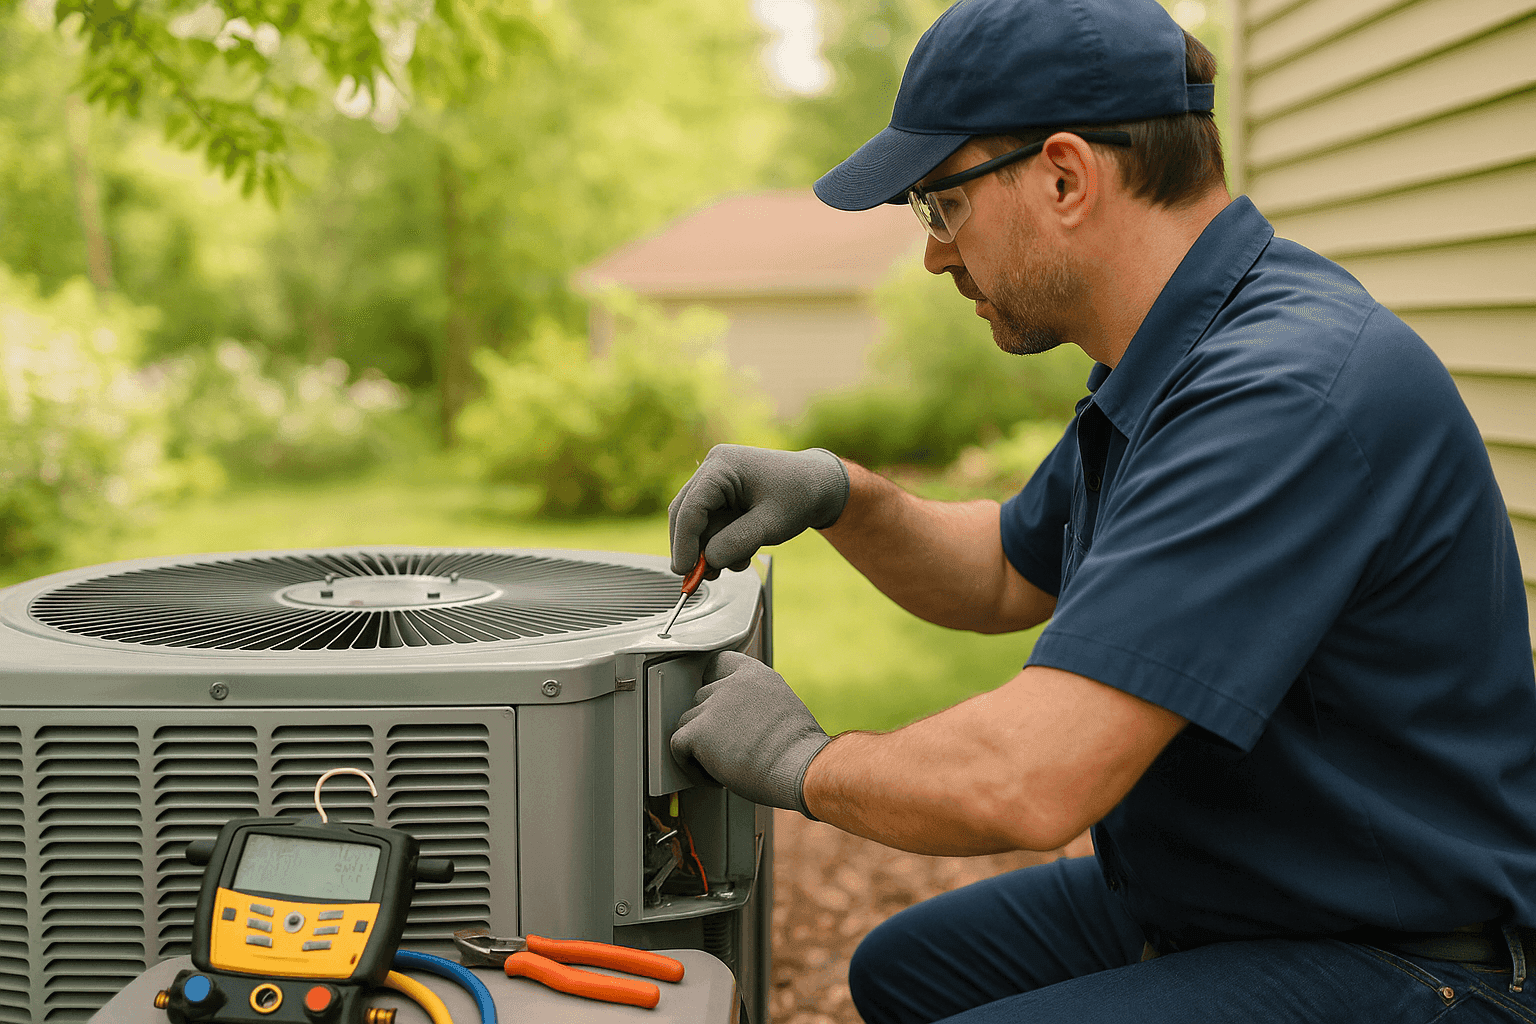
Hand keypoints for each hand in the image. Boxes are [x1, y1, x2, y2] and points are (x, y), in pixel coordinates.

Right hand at [668, 445, 848, 576]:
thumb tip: (707, 561)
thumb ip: (737, 542)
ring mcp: (716, 480)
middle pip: (685, 514)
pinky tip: (741, 553)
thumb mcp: (771, 525)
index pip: (691, 508)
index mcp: (723, 466)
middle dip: (694, 548)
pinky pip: (708, 522)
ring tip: (739, 562)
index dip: (684, 542)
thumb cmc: (799, 497)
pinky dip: (719, 543)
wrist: (818, 485)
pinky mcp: (721, 494)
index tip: (684, 571)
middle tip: (703, 577)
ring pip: (695, 522)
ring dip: (711, 549)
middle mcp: (713, 468)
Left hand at [670, 651, 831, 815]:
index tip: (718, 705)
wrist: (799, 767)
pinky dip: (691, 766)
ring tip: (724, 766)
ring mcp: (711, 706)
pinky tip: (715, 777)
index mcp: (755, 675)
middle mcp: (730, 684)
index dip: (714, 684)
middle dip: (709, 724)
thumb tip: (746, 723)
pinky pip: (677, 747)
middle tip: (728, 748)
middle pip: (700, 698)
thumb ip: (758, 705)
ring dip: (700, 747)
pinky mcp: (697, 731)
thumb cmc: (799, 751)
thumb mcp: (785, 709)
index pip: (719, 663)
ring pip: (686, 723)